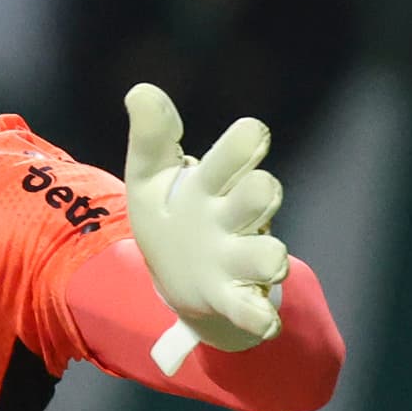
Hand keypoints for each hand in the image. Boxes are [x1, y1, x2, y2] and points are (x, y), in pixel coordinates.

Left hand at [122, 83, 288, 356]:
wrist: (176, 282)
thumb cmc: (173, 217)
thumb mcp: (151, 178)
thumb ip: (151, 138)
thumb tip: (141, 91)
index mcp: (216, 182)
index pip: (245, 147)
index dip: (247, 141)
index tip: (248, 135)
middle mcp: (236, 218)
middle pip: (265, 193)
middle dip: (259, 191)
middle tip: (252, 192)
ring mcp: (238, 261)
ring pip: (270, 255)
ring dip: (268, 257)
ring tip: (267, 259)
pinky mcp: (233, 300)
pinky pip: (255, 311)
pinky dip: (259, 316)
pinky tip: (261, 319)